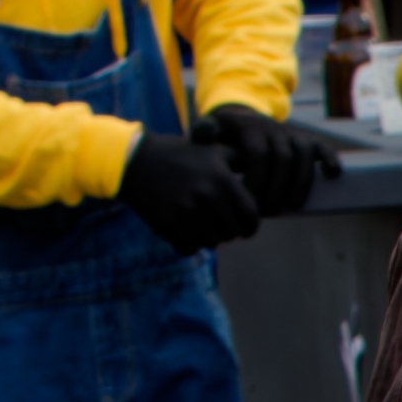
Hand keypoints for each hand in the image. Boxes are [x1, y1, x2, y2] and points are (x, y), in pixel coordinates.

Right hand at [116, 125, 263, 249]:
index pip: (251, 218)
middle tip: (216, 222)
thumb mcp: (212, 153)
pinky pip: (189, 248)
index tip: (243, 226)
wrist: (135, 160)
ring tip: (199, 223)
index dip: (249, 226)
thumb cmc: (179, 156)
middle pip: (231, 234)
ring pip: (211, 243)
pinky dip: (188, 243)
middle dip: (227, 230)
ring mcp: (187, 214)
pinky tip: (183, 229)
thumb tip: (266, 181)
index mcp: (223, 181)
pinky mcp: (168, 225)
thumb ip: (238, 167)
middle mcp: (208, 199)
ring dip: (207, 237)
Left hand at [194, 99, 332, 215]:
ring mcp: (292, 134)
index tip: (250, 204)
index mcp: (250, 129)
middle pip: (283, 159)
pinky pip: (323, 146)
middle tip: (269, 212)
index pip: (257, 155)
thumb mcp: (210, 130)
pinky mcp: (307, 139)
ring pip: (304, 156)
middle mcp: (274, 129)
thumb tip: (204, 134)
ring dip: (301, 183)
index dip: (257, 181)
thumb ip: (203, 134)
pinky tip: (331, 175)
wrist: (245, 119)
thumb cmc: (226, 135)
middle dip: (277, 188)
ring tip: (292, 206)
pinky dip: (330, 159)